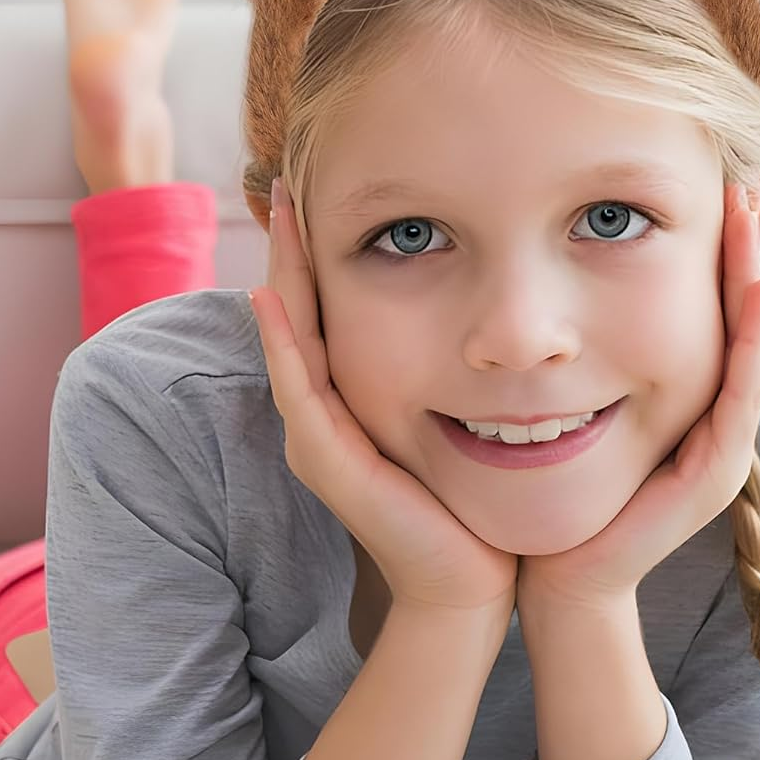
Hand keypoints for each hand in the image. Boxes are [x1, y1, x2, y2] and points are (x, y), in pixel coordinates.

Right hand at [249, 178, 517, 614]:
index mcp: (350, 398)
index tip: (324, 186)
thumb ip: (455, 369)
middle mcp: (322, 414)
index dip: (318, 252)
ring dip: (281, 278)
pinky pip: (299, 389)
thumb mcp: (461, 416)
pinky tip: (271, 298)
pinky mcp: (327, 462)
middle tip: (289, 180)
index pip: (324, 310)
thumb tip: (488, 312)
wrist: (471, 578)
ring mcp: (317, 437)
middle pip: (295, 315)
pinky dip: (284, 343)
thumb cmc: (471, 499)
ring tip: (282, 218)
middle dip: (292, 249)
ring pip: (290, 342)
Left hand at [519, 182, 759, 608]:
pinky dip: (750, 341)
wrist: (554, 573)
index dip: (704, 249)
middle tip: (747, 175)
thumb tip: (511, 299)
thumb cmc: (541, 494)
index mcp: (667, 395)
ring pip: (744, 342)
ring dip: (750, 274)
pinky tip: (756, 290)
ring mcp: (715, 443)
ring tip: (752, 211)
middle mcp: (702, 413)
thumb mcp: (547, 406)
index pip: (695, 306)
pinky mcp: (712, 471)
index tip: (704, 181)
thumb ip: (548, 357)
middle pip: (730, 314)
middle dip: (738, 244)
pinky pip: (739, 394)